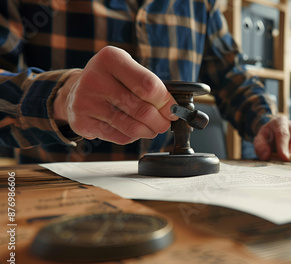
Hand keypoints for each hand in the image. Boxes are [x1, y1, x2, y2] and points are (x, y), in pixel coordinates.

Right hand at [53, 46, 177, 144]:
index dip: (166, 102)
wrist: (76, 90)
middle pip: (142, 109)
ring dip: (149, 131)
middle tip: (165, 123)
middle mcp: (95, 78)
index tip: (173, 109)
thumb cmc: (112, 80)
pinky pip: (120, 137)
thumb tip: (173, 110)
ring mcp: (85, 101)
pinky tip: (133, 130)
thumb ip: (151, 86)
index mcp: (111, 59)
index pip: (149, 86)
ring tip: (153, 128)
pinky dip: (133, 136)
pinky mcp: (82, 122)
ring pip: (132, 127)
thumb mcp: (129, 70)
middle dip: (161, 121)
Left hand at [253, 115, 290, 160]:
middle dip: (290, 151)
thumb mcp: (259, 140)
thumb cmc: (267, 136)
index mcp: (280, 122)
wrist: (272, 132)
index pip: (283, 134)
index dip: (284, 147)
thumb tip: (266, 155)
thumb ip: (260, 147)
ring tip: (284, 149)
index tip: (285, 158)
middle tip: (280, 153)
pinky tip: (290, 150)